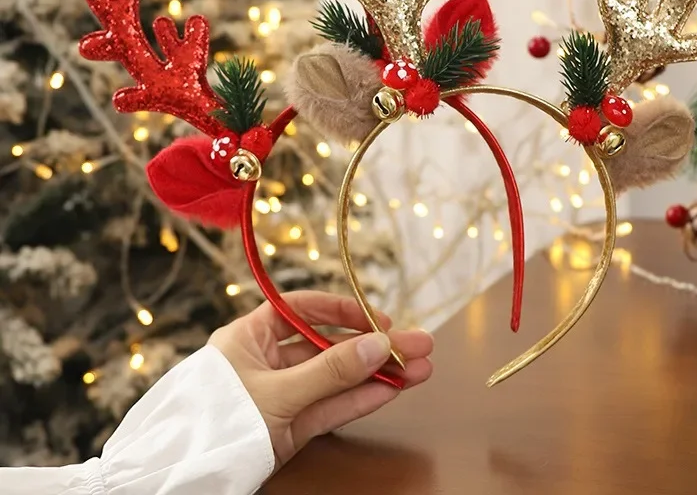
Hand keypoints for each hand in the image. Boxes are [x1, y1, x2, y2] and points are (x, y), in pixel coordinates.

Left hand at [208, 290, 432, 469]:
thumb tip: (378, 344)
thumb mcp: (275, 391)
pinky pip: (331, 408)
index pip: (303, 310)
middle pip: (330, 346)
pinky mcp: (290, 429)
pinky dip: (361, 399)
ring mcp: (281, 396)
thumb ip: (329, 371)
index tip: (378, 319)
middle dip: (374, 346)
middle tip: (418, 343)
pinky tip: (393, 389)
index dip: (342, 310)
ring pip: (336, 379)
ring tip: (421, 368)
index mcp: (250, 336)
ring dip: (377, 374)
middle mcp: (267, 361)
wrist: (184, 480)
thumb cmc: (216, 422)